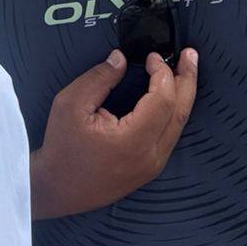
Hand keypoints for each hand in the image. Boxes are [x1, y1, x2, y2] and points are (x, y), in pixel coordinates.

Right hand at [30, 47, 197, 218]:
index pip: (163, 99)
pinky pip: (170, 135)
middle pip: (181, 111)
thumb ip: (99, 78)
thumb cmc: (62, 151)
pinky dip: (173, 111)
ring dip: (183, 95)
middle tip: (189, 56)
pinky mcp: (149, 168)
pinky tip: (170, 97)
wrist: (57, 189)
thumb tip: (120, 60)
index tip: (152, 57)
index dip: (163, 73)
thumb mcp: (71, 104)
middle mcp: (150, 156)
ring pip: (179, 124)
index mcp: (133, 141)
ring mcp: (152, 165)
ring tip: (184, 71)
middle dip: (187, 79)